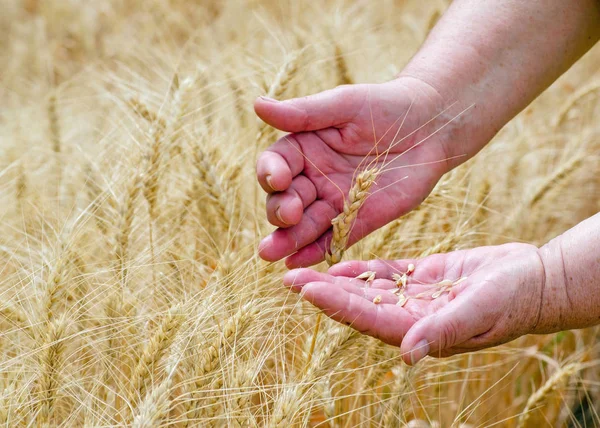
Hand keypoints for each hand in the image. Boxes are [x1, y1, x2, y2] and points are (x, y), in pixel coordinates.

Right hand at [255, 78, 458, 267]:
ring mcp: (334, 202)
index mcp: (304, 149)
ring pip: (305, 224)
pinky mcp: (359, 221)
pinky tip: (297, 262)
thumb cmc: (385, 105)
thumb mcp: (343, 104)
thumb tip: (257, 105)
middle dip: (280, 210)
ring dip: (288, 239)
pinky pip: (334, 239)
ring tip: (271, 253)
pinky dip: (315, 252)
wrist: (430, 126)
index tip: (279, 178)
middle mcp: (313, 178)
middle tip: (287, 215)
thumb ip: (303, 113)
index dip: (271, 174)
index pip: (276, 165)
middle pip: (284, 200)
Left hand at [283, 243, 545, 363]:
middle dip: (323, 291)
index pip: (367, 318)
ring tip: (303, 268)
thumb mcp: (480, 312)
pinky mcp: (423, 276)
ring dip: (336, 279)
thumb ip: (443, 331)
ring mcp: (414, 296)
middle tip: (289, 276)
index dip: (336, 305)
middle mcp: (409, 316)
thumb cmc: (513, 300)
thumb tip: (406, 355)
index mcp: (418, 329)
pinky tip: (340, 260)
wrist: (534, 281)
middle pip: (358, 304)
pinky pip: (386, 273)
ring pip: (366, 287)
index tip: (307, 290)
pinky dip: (363, 267)